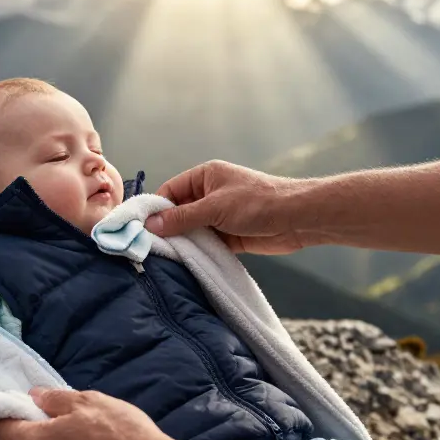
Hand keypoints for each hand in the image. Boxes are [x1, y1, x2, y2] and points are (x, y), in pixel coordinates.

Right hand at [146, 160, 309, 253]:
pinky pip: (206, 243)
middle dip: (168, 227)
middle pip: (179, 212)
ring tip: (166, 257)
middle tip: (151, 246)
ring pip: (192, 230)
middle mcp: (210, 194)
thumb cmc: (258, 202)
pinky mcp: (229, 235)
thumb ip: (182, 217)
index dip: (156, 208)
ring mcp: (220, 216)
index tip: (142, 227)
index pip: (171, 191)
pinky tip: (186, 262)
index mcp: (205, 176)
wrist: (298, 219)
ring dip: (184, 242)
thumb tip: (151, 224)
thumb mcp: (215, 207)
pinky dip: (198, 252)